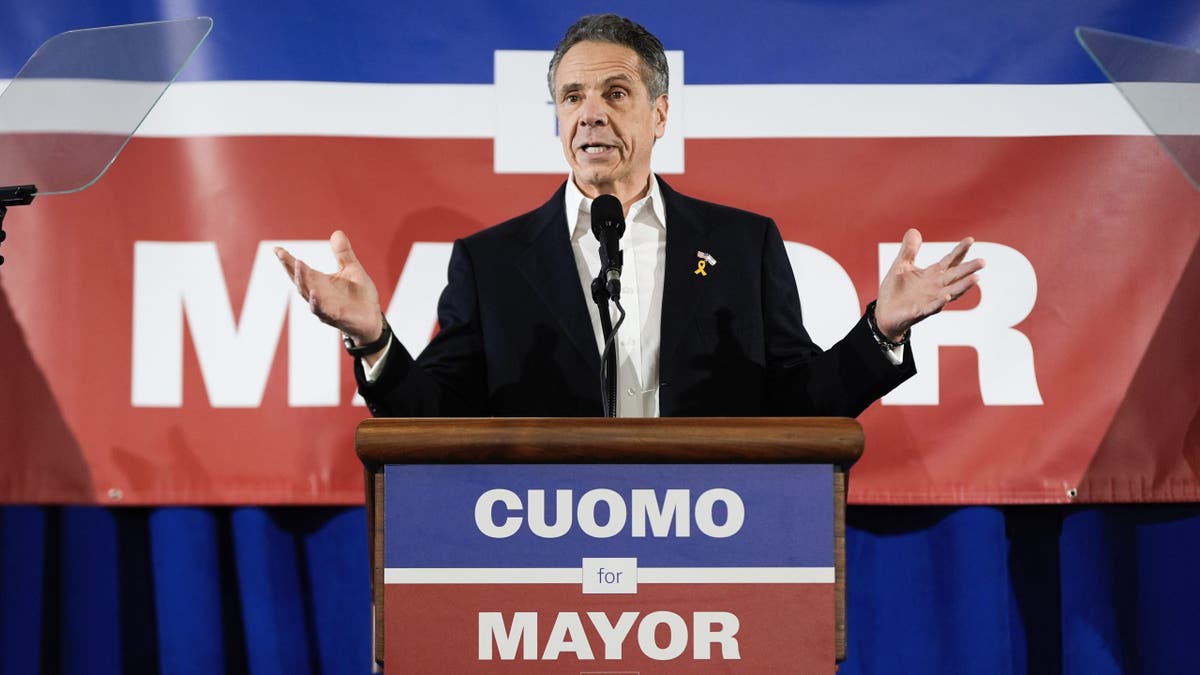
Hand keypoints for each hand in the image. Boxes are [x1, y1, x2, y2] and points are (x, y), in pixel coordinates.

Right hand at [274, 230, 383, 346]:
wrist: (372, 318)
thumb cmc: (359, 295)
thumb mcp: (352, 270)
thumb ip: (343, 254)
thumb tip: (337, 232)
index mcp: (320, 282)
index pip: (300, 270)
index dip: (287, 261)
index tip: (277, 249)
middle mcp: (318, 295)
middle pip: (299, 281)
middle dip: (290, 268)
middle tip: (282, 254)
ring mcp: (325, 307)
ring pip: (308, 295)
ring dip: (302, 280)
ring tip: (298, 264)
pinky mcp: (336, 317)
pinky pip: (323, 311)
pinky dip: (317, 303)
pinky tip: (314, 293)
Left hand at [874, 229, 983, 339]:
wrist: (884, 312)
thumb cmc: (895, 290)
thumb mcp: (901, 265)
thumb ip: (908, 250)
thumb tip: (914, 230)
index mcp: (931, 275)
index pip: (949, 261)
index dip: (959, 251)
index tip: (970, 239)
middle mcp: (935, 287)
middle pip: (955, 276)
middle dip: (968, 269)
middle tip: (983, 261)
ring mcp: (930, 300)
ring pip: (951, 292)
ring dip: (963, 286)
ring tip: (976, 278)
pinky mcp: (920, 311)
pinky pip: (932, 307)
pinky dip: (939, 302)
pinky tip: (946, 296)